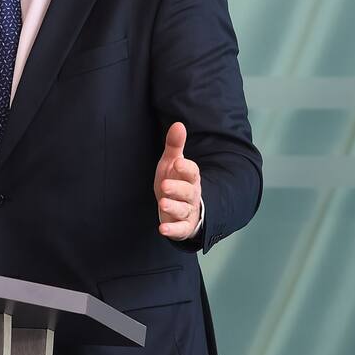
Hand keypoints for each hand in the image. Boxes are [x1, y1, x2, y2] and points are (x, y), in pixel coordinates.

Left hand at [153, 122, 201, 240]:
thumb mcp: (172, 163)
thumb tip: (178, 124)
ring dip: (174, 207)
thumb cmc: (175, 181)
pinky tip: (162, 230)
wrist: (179, 207)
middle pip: (188, 192)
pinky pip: (180, 229)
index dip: (186, 168)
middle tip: (164, 185)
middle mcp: (192, 195)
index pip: (192, 172)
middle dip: (177, 189)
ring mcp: (188, 211)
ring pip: (183, 210)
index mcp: (190, 178)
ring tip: (162, 202)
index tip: (178, 163)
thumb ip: (175, 145)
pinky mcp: (183, 226)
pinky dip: (172, 230)